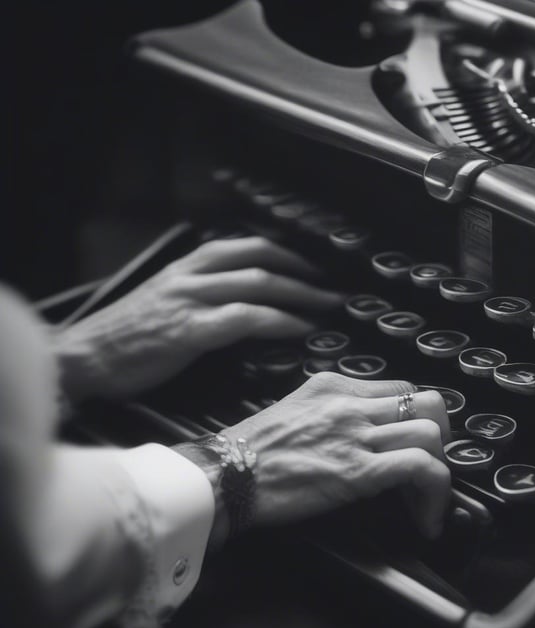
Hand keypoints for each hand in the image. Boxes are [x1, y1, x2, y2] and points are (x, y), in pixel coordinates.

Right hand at [53, 237, 343, 399]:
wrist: (85, 358)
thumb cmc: (126, 337)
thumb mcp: (165, 301)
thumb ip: (199, 293)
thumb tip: (239, 299)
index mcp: (187, 267)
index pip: (245, 246)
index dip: (284, 253)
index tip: (311, 266)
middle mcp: (192, 275)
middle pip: (260, 259)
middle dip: (302, 271)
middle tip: (332, 286)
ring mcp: (190, 300)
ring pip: (258, 284)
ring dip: (301, 294)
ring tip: (329, 306)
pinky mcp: (190, 330)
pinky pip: (246, 318)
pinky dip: (279, 321)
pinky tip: (301, 328)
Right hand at [226, 372, 452, 538]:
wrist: (225, 474)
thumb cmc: (250, 450)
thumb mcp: (293, 410)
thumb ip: (329, 411)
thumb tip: (355, 430)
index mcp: (335, 385)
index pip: (399, 387)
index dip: (416, 417)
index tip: (414, 443)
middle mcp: (351, 403)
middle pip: (427, 402)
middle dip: (442, 436)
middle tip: (432, 464)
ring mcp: (356, 434)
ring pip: (431, 433)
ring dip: (441, 470)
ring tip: (428, 497)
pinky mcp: (358, 470)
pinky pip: (421, 468)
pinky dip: (435, 495)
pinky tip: (425, 519)